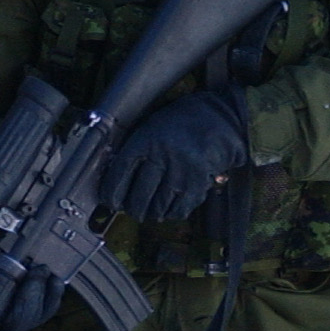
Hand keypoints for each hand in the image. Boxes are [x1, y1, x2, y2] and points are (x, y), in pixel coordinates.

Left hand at [101, 86, 249, 226]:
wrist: (220, 117)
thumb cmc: (183, 121)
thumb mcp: (154, 126)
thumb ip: (138, 148)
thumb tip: (120, 177)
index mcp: (146, 139)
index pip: (121, 170)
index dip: (112, 190)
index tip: (109, 200)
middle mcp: (163, 155)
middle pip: (140, 193)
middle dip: (133, 208)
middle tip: (131, 211)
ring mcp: (181, 170)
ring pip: (159, 204)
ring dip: (152, 213)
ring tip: (149, 213)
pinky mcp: (199, 181)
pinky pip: (181, 206)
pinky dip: (172, 213)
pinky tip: (169, 211)